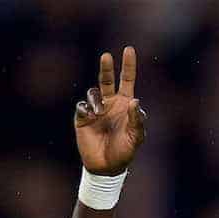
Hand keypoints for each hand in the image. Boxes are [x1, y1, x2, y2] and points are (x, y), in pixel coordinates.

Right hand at [75, 46, 146, 174]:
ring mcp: (96, 110)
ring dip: (96, 99)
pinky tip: (90, 116)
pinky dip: (86, 108)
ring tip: (99, 111)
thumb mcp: (135, 137)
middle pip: (106, 79)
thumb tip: (135, 101)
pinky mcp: (83, 119)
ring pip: (93, 92)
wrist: (106, 167)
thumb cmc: (124, 152)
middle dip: (106, 67)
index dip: (128, 65)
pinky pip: (82, 106)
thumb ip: (136, 120)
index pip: (127, 79)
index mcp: (125, 104)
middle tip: (106, 56)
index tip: (128, 50)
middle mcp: (110, 103)